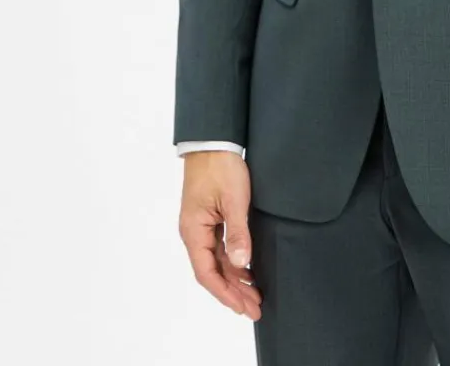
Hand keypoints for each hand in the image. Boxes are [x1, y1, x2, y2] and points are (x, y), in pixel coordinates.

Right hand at [177, 151, 262, 320]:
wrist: (213, 141)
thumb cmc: (220, 167)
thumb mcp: (233, 199)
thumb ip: (238, 232)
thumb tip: (241, 263)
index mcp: (194, 231)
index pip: (207, 273)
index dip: (225, 293)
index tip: (243, 307)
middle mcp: (195, 233)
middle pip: (213, 272)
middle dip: (233, 292)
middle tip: (255, 308)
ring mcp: (202, 226)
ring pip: (217, 262)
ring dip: (235, 279)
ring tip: (254, 296)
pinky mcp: (211, 218)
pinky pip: (220, 249)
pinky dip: (234, 263)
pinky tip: (247, 271)